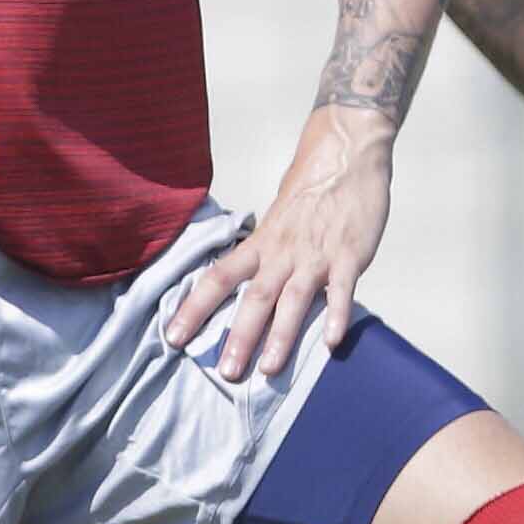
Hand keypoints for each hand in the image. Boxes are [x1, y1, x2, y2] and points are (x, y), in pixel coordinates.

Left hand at [161, 108, 392, 385]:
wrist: (347, 151)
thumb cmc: (310, 187)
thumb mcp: (277, 218)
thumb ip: (264, 251)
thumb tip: (244, 279)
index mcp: (261, 243)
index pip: (219, 278)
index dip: (195, 308)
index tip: (174, 337)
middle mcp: (283, 252)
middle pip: (254, 297)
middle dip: (239, 337)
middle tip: (227, 373)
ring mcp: (317, 254)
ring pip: (293, 299)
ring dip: (281, 336)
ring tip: (269, 369)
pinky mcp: (350, 254)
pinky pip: (342, 289)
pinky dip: (337, 314)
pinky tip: (332, 341)